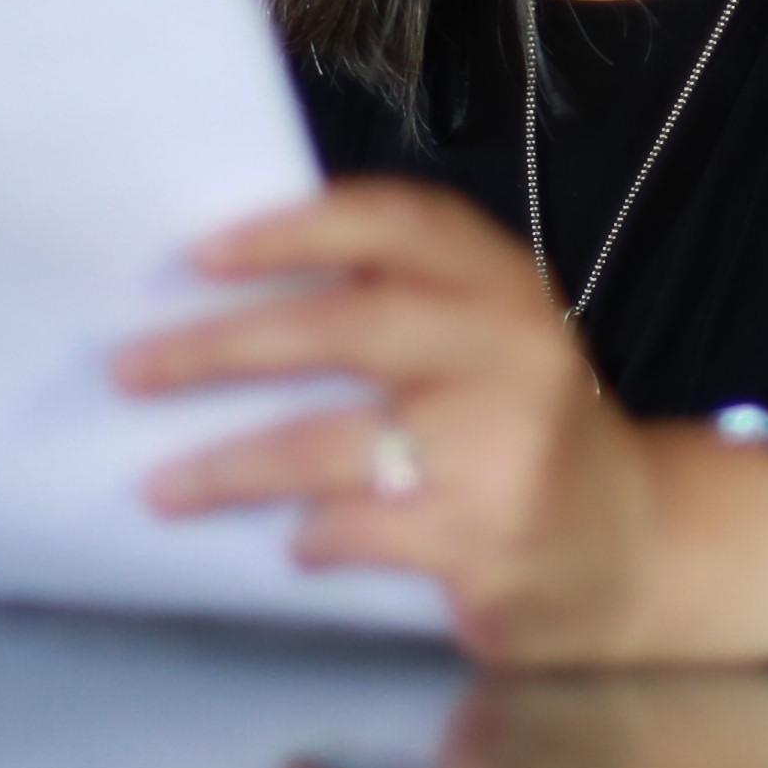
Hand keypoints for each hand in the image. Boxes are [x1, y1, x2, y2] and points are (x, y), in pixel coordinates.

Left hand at [114, 181, 703, 662]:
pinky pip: (364, 529)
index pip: (396, 222)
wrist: (635, 544)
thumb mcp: (487, 342)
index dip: (293, 228)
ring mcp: (505, 445)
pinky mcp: (490, 536)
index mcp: (504, 284)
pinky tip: (288, 545)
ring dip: (233, 464)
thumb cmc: (525, 431)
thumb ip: (398, 307)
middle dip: (222, 347)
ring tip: (162, 485)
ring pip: (337, 443)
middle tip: (132, 368)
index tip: (199, 252)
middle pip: (347, 326)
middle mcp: (514, 350)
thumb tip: (226, 299)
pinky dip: (312, 536)